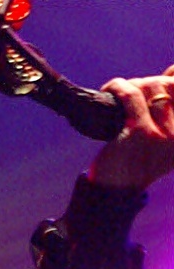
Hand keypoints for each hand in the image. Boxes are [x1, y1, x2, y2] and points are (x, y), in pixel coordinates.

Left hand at [88, 65, 173, 189]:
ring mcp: (163, 135)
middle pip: (168, 86)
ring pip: (150, 88)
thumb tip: (173, 70)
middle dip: (148, 82)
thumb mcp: (164, 136)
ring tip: (120, 92)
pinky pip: (130, 96)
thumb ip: (171, 107)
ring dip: (133, 84)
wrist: (115, 190)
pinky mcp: (139, 133)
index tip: (162, 77)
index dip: (171, 78)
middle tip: (131, 90)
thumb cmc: (137, 159)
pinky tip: (110, 89)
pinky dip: (119, 86)